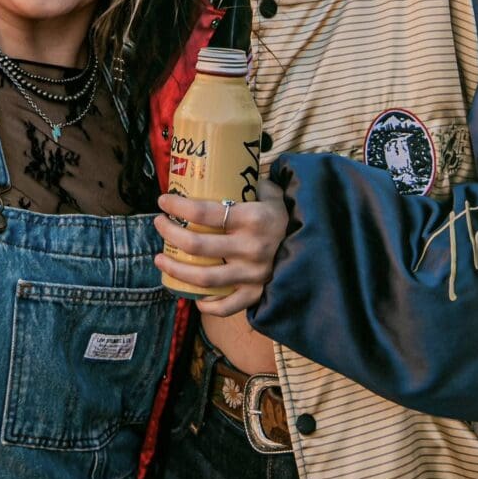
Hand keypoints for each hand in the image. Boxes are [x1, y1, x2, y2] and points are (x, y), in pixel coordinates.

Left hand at [153, 178, 287, 315]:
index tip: (163, 201)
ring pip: (204, 279)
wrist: (318, 244)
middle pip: (197, 246)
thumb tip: (223, 172)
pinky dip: (207, 305)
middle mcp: (251, 248)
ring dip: (176, 270)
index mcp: (252, 219)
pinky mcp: (257, 294)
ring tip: (160, 258)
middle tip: (159, 224)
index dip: (177, 207)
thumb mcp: (272, 193)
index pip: (204, 213)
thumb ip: (250, 184)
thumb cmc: (287, 215)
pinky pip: (227, 306)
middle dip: (170, 234)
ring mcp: (253, 274)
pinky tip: (192, 296)